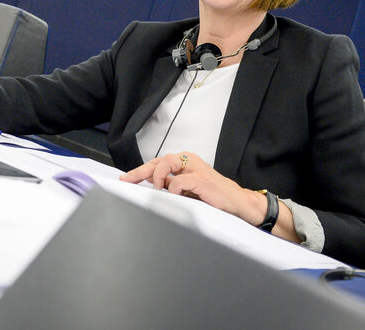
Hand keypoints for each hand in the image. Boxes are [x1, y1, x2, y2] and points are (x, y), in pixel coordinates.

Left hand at [120, 152, 249, 216]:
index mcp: (186, 162)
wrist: (237, 203)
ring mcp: (196, 169)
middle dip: (141, 171)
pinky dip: (173, 189)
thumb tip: (151, 186)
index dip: (141, 170)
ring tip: (157, 188)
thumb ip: (172, 185)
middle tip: (129, 180)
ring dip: (158, 176)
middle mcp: (190, 161)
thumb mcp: (188, 190)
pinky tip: (175, 195)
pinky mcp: (201, 179)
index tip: (127, 178)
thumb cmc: (213, 196)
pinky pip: (179, 181)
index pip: (158, 162)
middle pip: (159, 160)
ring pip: (167, 162)